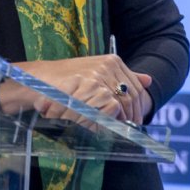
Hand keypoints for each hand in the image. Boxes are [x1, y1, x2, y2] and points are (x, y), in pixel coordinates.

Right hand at [0, 55, 153, 124]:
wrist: (40, 80)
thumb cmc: (68, 80)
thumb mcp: (97, 73)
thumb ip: (122, 77)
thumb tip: (149, 80)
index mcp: (113, 61)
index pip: (137, 88)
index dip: (139, 107)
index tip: (136, 121)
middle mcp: (109, 65)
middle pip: (130, 98)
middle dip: (128, 117)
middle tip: (122, 128)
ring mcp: (99, 75)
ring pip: (119, 106)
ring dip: (110, 119)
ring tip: (98, 123)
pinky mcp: (90, 85)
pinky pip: (106, 109)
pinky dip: (100, 119)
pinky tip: (88, 120)